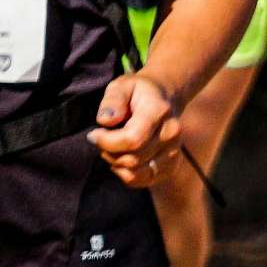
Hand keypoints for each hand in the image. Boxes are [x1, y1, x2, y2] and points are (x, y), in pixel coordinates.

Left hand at [89, 73, 182, 187]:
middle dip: (109, 152)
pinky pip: (145, 180)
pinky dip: (127, 174)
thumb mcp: (121, 85)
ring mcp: (174, 152)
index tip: (93, 134)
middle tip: (100, 139)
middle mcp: (171, 134)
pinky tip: (121, 158)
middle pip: (133, 159)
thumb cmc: (137, 91)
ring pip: (138, 173)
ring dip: (117, 164)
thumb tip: (105, 121)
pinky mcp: (171, 165)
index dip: (107, 142)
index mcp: (159, 112)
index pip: (132, 140)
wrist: (164, 97)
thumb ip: (112, 101)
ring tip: (111, 148)